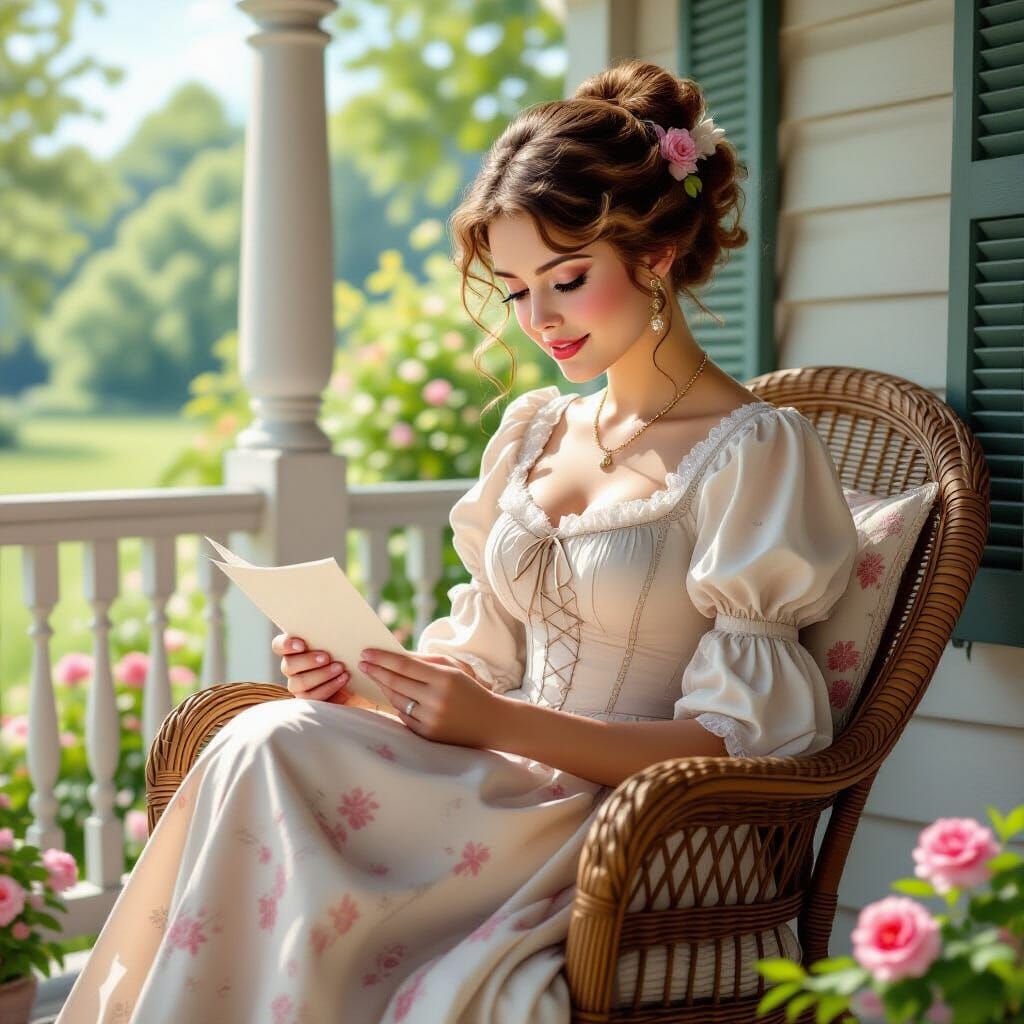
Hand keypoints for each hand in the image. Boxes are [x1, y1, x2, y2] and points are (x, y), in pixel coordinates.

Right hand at [272, 633, 351, 703]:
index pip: (279, 645)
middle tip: (327, 657)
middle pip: (288, 666)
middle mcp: (291, 667)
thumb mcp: (338, 639)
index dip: (286, 644)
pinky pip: (313, 697)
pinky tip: (343, 678)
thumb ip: (329, 631)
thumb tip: (334, 617)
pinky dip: (329, 687)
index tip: (302, 644)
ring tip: (340, 668)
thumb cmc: (344, 650)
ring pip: (299, 683)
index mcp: (293, 649)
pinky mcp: (309, 699)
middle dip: (308, 661)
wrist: (356, 674)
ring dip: (321, 675)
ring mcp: (298, 684)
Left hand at [358, 648, 504, 747]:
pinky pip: (404, 716)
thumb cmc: (468, 690)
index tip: (366, 653)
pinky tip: (393, 695)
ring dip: (384, 687)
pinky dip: (398, 705)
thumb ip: (424, 662)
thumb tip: (393, 656)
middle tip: (363, 663)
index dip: (382, 658)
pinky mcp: (427, 734)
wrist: (491, 721)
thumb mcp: (452, 670)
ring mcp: (431, 719)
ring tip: (376, 677)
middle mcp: (436, 699)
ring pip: (397, 700)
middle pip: (396, 682)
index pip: (404, 665)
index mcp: (444, 678)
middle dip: (376, 671)